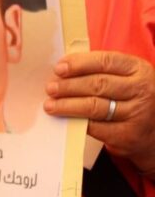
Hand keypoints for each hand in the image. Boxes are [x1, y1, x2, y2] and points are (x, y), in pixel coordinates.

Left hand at [45, 51, 154, 175]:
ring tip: (51, 105)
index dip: (79, 64)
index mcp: (138, 69)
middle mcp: (141, 90)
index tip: (59, 68)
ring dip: (68, 105)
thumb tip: (63, 69)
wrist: (154, 130)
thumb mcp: (126, 77)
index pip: (105, 61)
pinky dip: (77, 122)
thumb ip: (100, 69)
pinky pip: (96, 127)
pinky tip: (65, 119)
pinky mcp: (128, 135)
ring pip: (95, 106)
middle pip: (98, 84)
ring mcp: (137, 114)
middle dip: (69, 86)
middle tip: (51, 88)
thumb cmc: (131, 96)